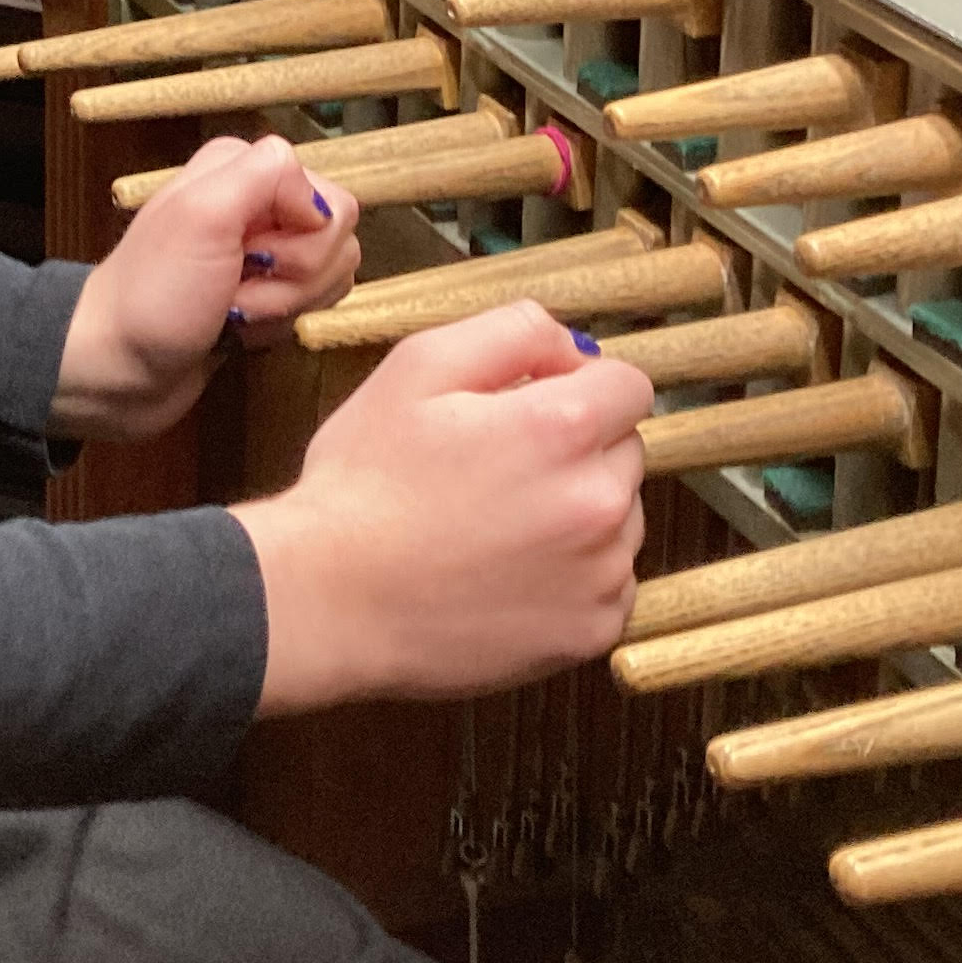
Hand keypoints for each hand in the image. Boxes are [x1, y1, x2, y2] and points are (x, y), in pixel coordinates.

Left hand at [50, 136, 360, 442]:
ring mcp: (265, 249)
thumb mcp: (202, 214)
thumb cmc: (153, 295)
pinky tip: (239, 328)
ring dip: (283, 305)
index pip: (331, 198)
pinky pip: (312, 306)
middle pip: (336, 238)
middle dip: (294, 278)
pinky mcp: (269, 294)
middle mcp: (259, 201)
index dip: (304, 239)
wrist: (120, 369)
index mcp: (243, 167)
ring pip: (329, 275)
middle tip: (235, 289)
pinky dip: (279, 324)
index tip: (250, 257)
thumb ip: (268, 177)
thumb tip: (321, 202)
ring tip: (232, 311)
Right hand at [237, 305, 654, 713]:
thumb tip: (575, 348)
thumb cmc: (365, 482)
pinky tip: (508, 569)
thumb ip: (512, 331)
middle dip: (578, 446)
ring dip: (579, 509)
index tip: (531, 403)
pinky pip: (610, 581)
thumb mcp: (417, 366)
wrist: (332, 599)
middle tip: (498, 465)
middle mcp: (598, 502)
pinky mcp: (592, 631)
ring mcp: (600, 574)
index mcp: (561, 427)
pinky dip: (573, 572)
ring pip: (622, 516)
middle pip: (625, 449)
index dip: (577, 384)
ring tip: (497, 521)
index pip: (629, 386)